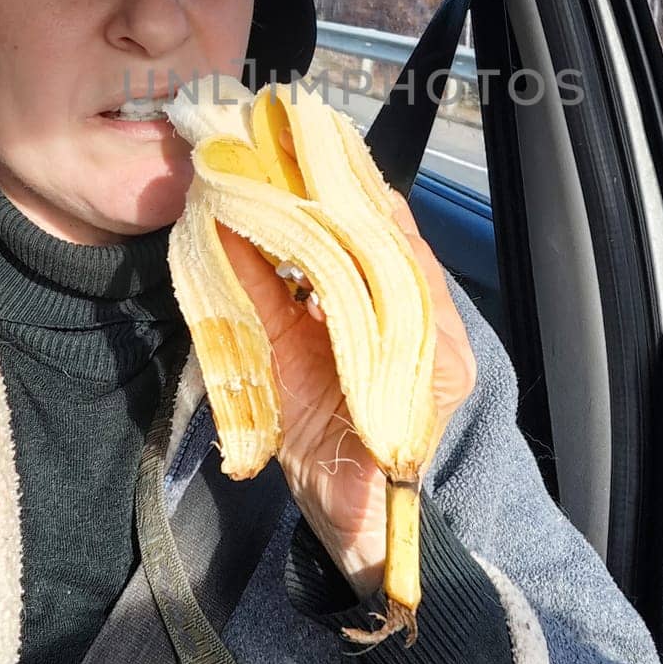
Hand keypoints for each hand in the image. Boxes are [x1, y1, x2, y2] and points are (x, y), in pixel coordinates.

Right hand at [217, 190, 476, 597]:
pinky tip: (224, 227)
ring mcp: (307, 323)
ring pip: (282, 257)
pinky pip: (250, 298)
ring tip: (243, 177)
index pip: (377, 226)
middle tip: (272, 151)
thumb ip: (418, 292)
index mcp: (400, 296)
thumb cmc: (414, 438)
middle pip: (323, 233)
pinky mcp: (268, 349)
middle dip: (299, 194)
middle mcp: (354, 301)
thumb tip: (389, 220)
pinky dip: (235, 263)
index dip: (353, 187)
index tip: (327, 148)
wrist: (368, 515)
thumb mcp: (439, 361)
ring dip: (263, 219)